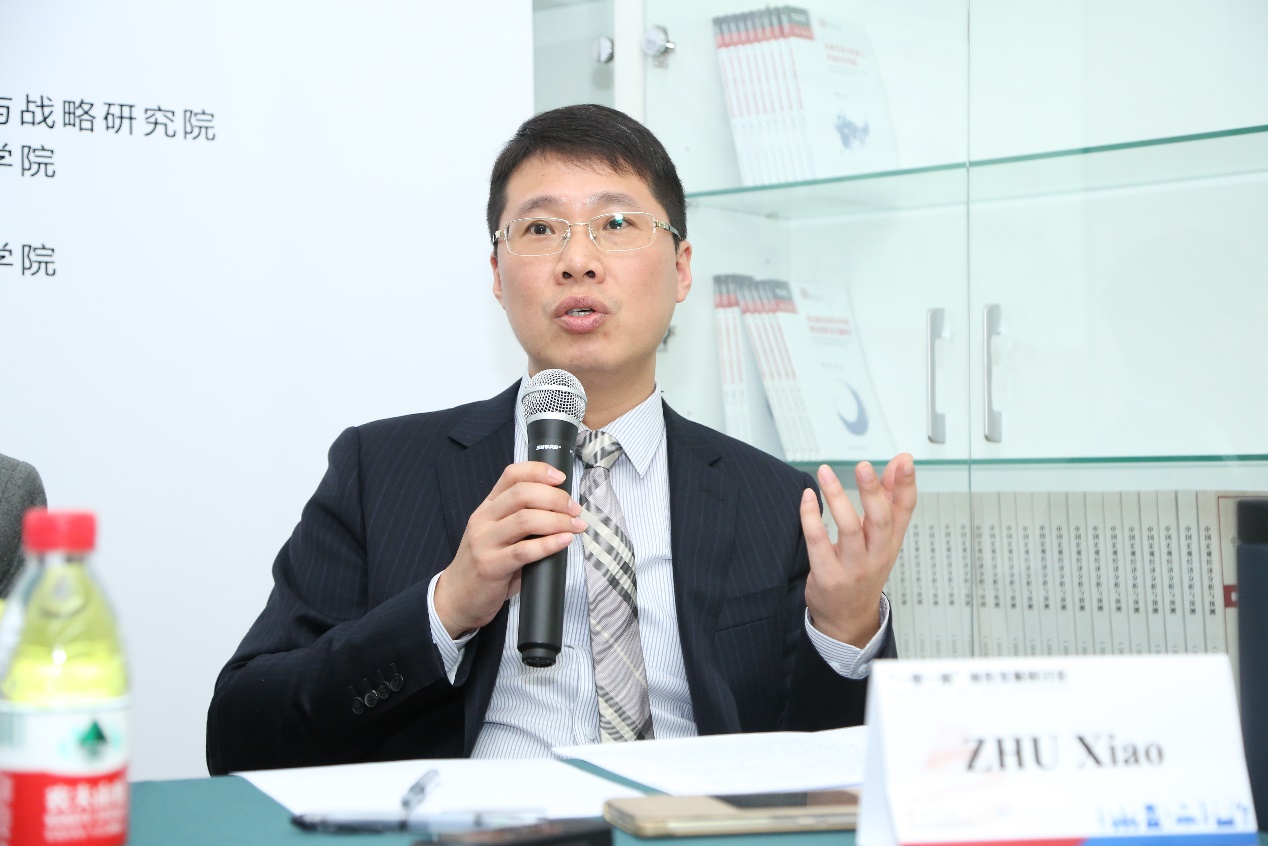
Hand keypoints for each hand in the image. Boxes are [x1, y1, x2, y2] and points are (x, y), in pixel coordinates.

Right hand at [433, 461, 585, 638]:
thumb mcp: (498, 535)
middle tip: (575, 510)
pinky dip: (549, 544)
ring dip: (557, 520)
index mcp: (487, 507)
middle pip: (523, 494)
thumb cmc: (486, 565)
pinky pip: (524, 551)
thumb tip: (563, 512)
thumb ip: (522, 520)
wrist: (457, 598)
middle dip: (556, 498)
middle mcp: (483, 519)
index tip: (561, 478)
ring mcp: (484, 542)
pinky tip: (564, 541)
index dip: (538, 471)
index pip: (512, 475)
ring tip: (575, 526)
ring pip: (526, 519)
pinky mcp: (490, 566)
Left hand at [799, 455, 916, 647]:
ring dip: (837, 497)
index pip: (905, 511)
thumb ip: (888, 498)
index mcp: (891, 542)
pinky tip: (808, 498)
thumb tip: (898, 463)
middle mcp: (876, 555)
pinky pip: (819, 542)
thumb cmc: (864, 572)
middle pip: (880, 520)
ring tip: (826, 473)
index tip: (905, 461)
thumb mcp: (881, 538)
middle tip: (863, 466)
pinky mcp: (829, 576)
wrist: (848, 620)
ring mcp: (854, 568)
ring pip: (849, 529)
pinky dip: (811, 517)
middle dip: (873, 491)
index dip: (906, 485)